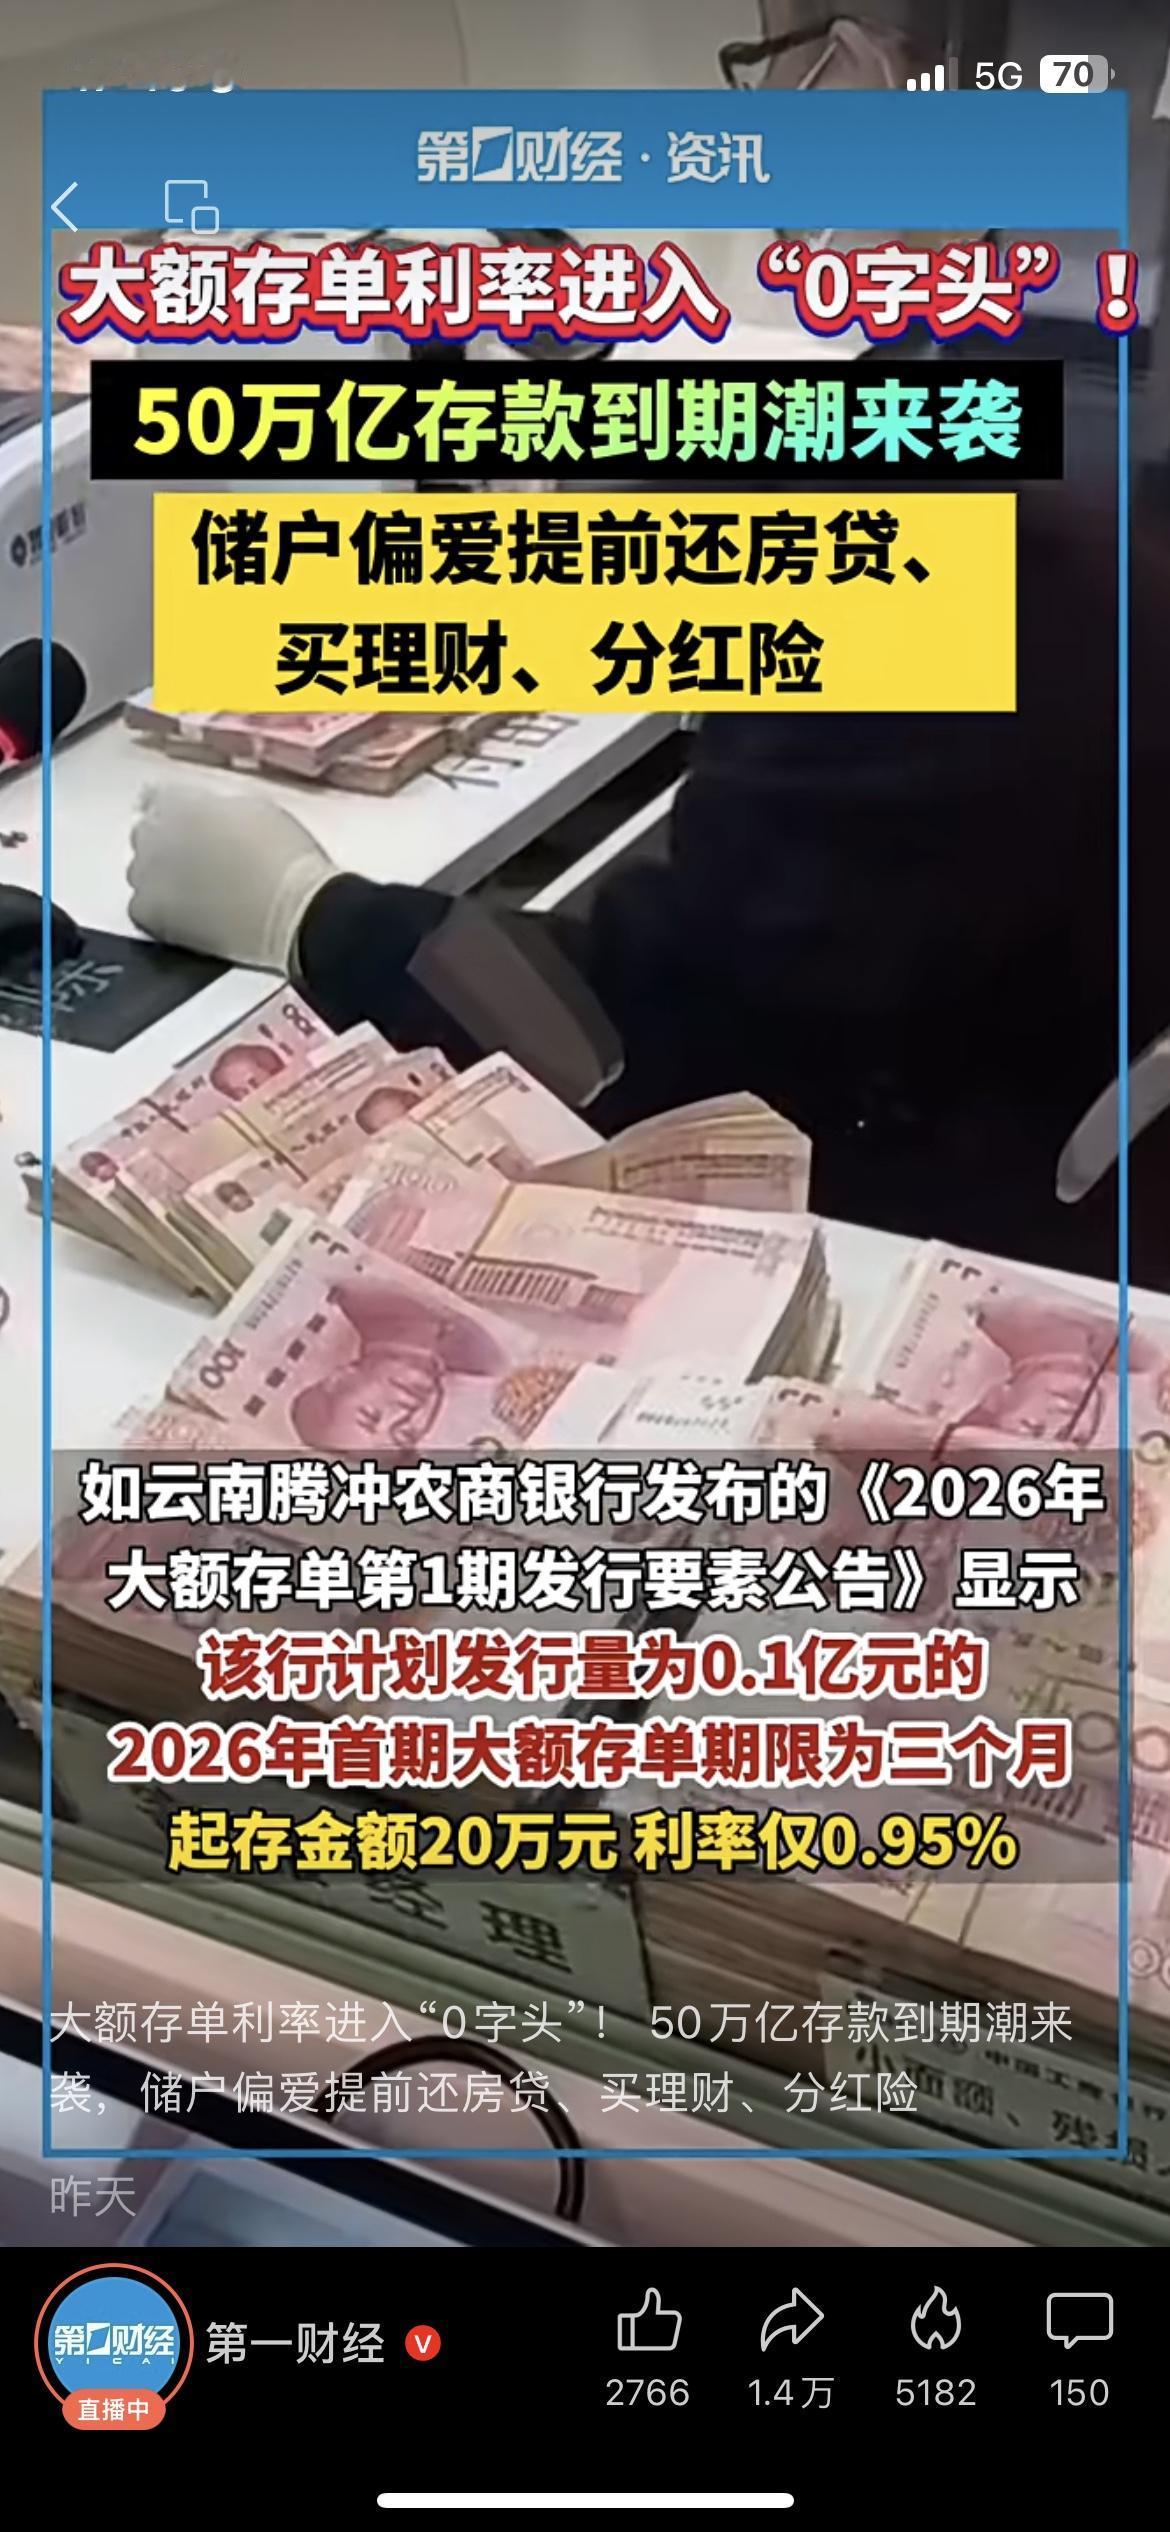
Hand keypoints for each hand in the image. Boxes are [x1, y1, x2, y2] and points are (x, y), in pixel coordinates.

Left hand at [127, 781, 333, 972]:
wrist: (294, 912)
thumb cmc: (289, 860)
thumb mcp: (258, 810)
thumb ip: (218, 808)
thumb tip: (207, 814)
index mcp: (185, 803)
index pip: (157, 797)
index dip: (170, 808)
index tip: (183, 818)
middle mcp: (159, 833)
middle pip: (145, 833)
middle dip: (164, 841)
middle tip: (196, 857)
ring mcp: (152, 875)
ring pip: (139, 870)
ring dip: (158, 874)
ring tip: (192, 888)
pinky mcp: (154, 915)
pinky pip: (140, 906)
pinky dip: (156, 907)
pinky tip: (182, 913)